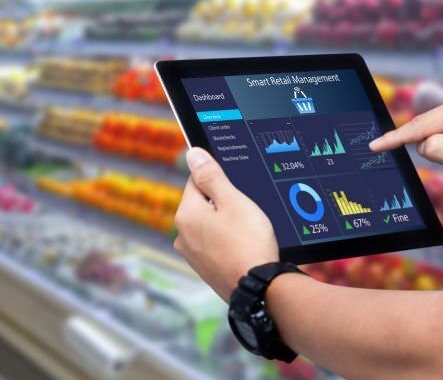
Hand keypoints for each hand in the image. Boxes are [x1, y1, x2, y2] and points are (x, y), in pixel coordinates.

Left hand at [174, 147, 278, 298]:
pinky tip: (244, 247)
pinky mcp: (205, 270)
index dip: (220, 181)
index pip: (197, 181)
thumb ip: (211, 175)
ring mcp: (193, 256)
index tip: (238, 190)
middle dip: (223, 204)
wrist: (259, 288)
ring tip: (248, 232)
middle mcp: (182, 236)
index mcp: (186, 214)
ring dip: (227, 224)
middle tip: (247, 212)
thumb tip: (192, 153)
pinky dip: (228, 243)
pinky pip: (215, 245)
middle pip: (203, 204)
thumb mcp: (233, 201)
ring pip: (210, 226)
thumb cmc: (248, 241)